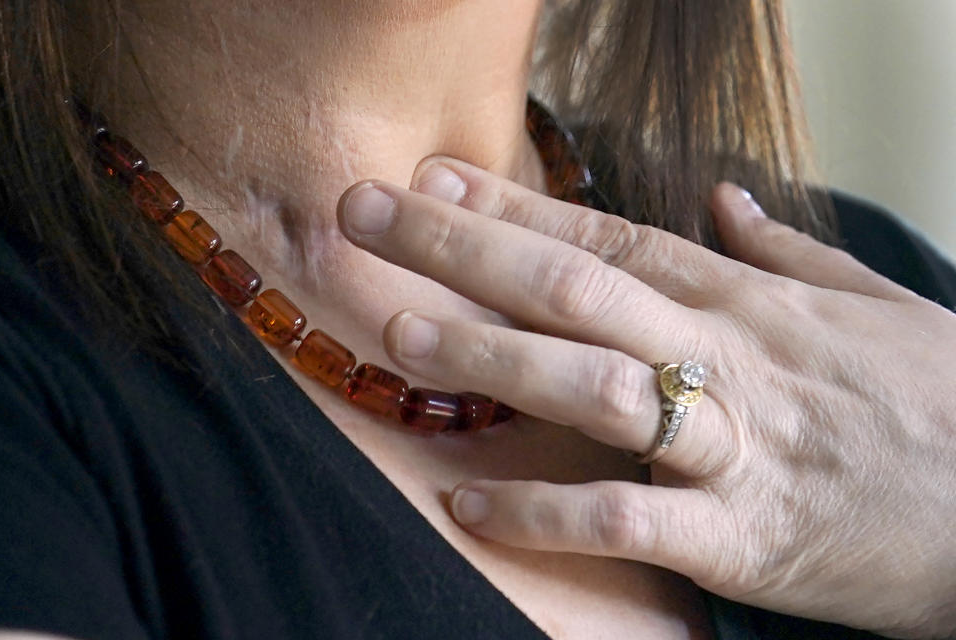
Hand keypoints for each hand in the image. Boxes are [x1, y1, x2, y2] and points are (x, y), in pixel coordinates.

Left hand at [336, 158, 955, 638]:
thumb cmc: (943, 400)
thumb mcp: (872, 302)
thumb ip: (783, 249)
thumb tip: (721, 199)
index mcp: (745, 298)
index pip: (606, 233)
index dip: (513, 204)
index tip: (433, 179)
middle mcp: (726, 355)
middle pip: (573, 287)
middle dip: (461, 247)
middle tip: (365, 215)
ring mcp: (732, 444)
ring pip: (591, 386)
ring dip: (488, 358)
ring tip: (395, 332)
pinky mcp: (744, 536)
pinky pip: (626, 518)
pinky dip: (545, 511)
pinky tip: (468, 501)